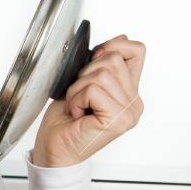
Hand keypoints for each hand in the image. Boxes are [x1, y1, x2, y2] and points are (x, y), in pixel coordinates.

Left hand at [30, 34, 144, 167]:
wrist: (54, 151)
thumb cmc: (64, 122)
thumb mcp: (84, 83)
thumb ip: (104, 64)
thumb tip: (121, 38)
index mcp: (129, 93)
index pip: (136, 51)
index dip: (112, 47)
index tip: (93, 61)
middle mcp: (134, 104)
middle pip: (113, 59)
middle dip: (85, 74)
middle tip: (79, 97)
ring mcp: (128, 113)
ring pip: (101, 74)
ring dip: (78, 89)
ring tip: (77, 107)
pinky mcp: (117, 119)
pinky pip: (93, 90)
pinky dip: (77, 99)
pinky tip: (78, 114)